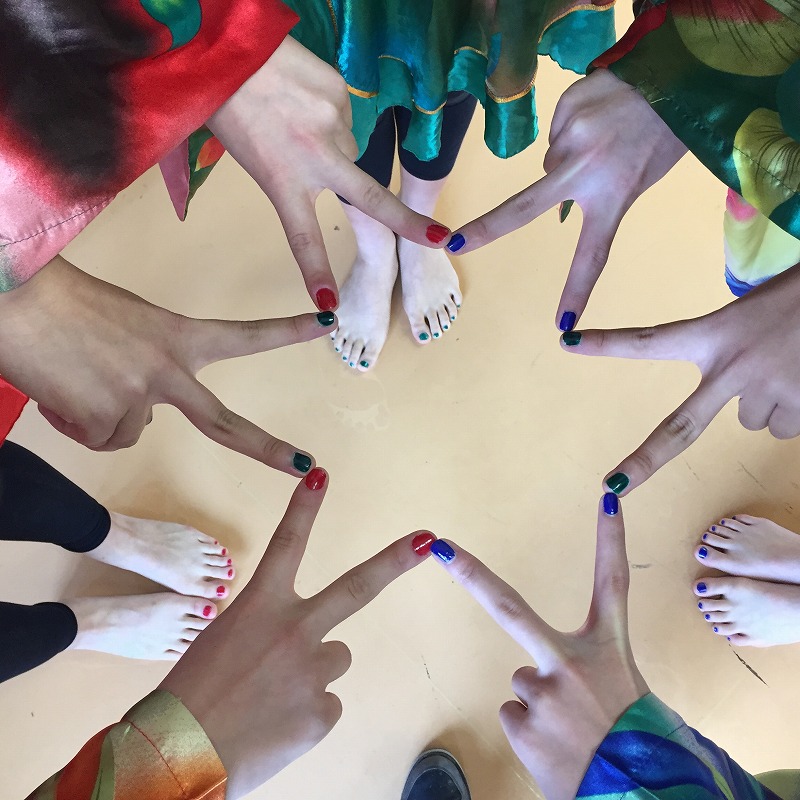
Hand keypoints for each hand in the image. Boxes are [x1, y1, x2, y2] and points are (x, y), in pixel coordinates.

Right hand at [0, 255, 330, 472]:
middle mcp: (168, 371)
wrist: (16, 302)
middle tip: (306, 466)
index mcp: (178, 335)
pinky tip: (62, 393)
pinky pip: (99, 439)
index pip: (245, 335)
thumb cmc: (65, 304)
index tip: (327, 322)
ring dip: (103, 416)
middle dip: (268, 449)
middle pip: (224, 425)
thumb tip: (147, 414)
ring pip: (130, 432)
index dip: (288, 330)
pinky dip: (78, 424)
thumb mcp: (126, 327)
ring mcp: (140, 398)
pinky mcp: (107, 419)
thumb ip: (149, 366)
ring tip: (74, 377)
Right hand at [160, 471, 433, 798]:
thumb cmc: (190, 695)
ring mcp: (313, 670)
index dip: (304, 507)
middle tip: (426, 541)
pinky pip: (326, 703)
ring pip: (335, 658)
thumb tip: (294, 649)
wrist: (179, 754)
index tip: (320, 475)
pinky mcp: (323, 712)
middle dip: (394, 560)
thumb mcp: (221, 645)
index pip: (285, 543)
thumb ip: (263, 633)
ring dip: (314, 671)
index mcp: (259, 606)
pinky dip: (307, 712)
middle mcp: (294, 629)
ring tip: (275, 695)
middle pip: (356, 588)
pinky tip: (277, 723)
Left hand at [208, 36, 449, 311]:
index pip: (303, 237)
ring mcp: (333, 121)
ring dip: (335, 147)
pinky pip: (345, 115)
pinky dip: (331, 117)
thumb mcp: (254, 158)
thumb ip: (297, 175)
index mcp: (281, 180)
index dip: (316, 271)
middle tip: (440, 238)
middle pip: (371, 199)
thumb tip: (341, 170)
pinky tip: (306, 101)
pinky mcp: (340, 91)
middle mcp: (314, 155)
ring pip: (350, 148)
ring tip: (299, 124)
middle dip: (409, 223)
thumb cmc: (230, 109)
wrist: (226, 47)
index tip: (329, 304)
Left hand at [431, 496, 647, 799]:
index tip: (606, 496)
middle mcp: (573, 660)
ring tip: (572, 733)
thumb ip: (587, 671)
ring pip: (522, 682)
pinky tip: (557, 747)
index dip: (611, 536)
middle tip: (440, 547)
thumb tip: (537, 672)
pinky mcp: (522, 722)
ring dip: (539, 703)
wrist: (641, 794)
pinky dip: (531, 729)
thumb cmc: (636, 743)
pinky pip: (513, 713)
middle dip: (471, 574)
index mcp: (610, 648)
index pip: (615, 580)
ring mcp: (544, 690)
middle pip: (511, 608)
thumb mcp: (625, 693)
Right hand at [448, 69, 686, 328]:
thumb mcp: (643, 177)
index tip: (564, 322)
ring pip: (550, 161)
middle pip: (524, 207)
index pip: (592, 254)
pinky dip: (570, 130)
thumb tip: (557, 200)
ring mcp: (572, 135)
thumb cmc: (667, 134)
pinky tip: (597, 115)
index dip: (576, 289)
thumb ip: (601, 195)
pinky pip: (556, 131)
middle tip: (453, 243)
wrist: (678, 70)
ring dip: (566, 158)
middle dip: (485, 228)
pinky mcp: (565, 108)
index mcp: (615, 195)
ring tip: (603, 137)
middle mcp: (587, 168)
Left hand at [561, 261, 799, 494]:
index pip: (650, 340)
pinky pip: (785, 427)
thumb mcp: (752, 315)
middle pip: (681, 427)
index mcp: (714, 333)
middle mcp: (733, 368)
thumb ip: (733, 354)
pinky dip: (794, 409)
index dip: (607, 343)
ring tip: (788, 366)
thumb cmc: (798, 299)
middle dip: (644, 461)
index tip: (567, 340)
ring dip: (767, 402)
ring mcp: (767, 391)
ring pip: (752, 422)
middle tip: (612, 485)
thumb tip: (743, 409)